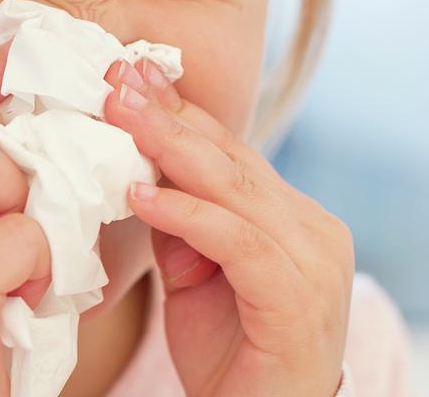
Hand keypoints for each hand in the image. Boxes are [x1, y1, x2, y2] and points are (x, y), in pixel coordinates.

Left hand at [103, 59, 353, 396]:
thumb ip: (178, 222)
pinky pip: (237, 240)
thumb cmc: (230, 354)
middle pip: (228, 156)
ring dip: (169, 147)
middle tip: (116, 76)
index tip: (127, 74)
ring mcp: (312, 260)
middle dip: (166, 113)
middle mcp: (310, 228)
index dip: (175, 110)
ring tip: (117, 113)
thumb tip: (137, 172)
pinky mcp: (298, 297)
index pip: (226, 150)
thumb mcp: (192, 275)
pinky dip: (187, 214)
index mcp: (289, 216)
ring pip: (234, 187)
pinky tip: (140, 195)